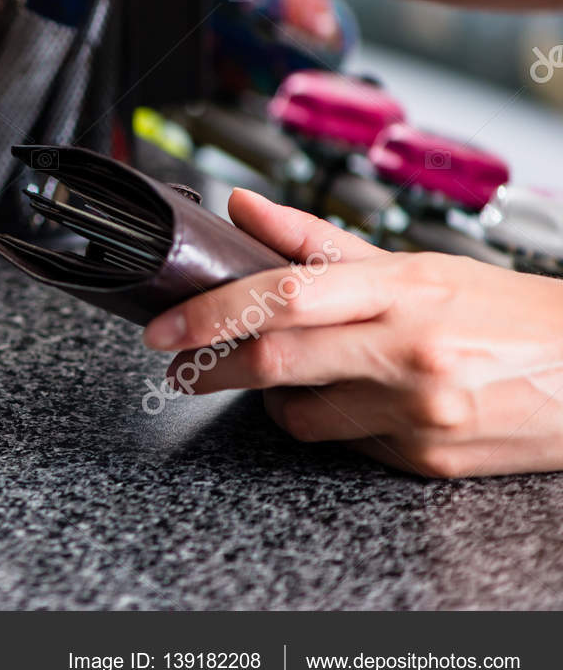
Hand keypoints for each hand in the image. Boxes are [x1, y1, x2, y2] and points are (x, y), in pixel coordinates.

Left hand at [140, 188, 562, 477]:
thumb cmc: (506, 314)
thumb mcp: (417, 265)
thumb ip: (317, 242)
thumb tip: (242, 208)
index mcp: (401, 288)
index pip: (282, 295)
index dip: (210, 313)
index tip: (164, 328)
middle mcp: (409, 350)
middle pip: (277, 361)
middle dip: (211, 367)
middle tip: (180, 366)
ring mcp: (420, 411)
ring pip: (302, 417)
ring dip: (277, 400)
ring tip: (297, 378)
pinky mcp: (429, 460)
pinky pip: (349, 447)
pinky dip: (337, 426)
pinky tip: (363, 404)